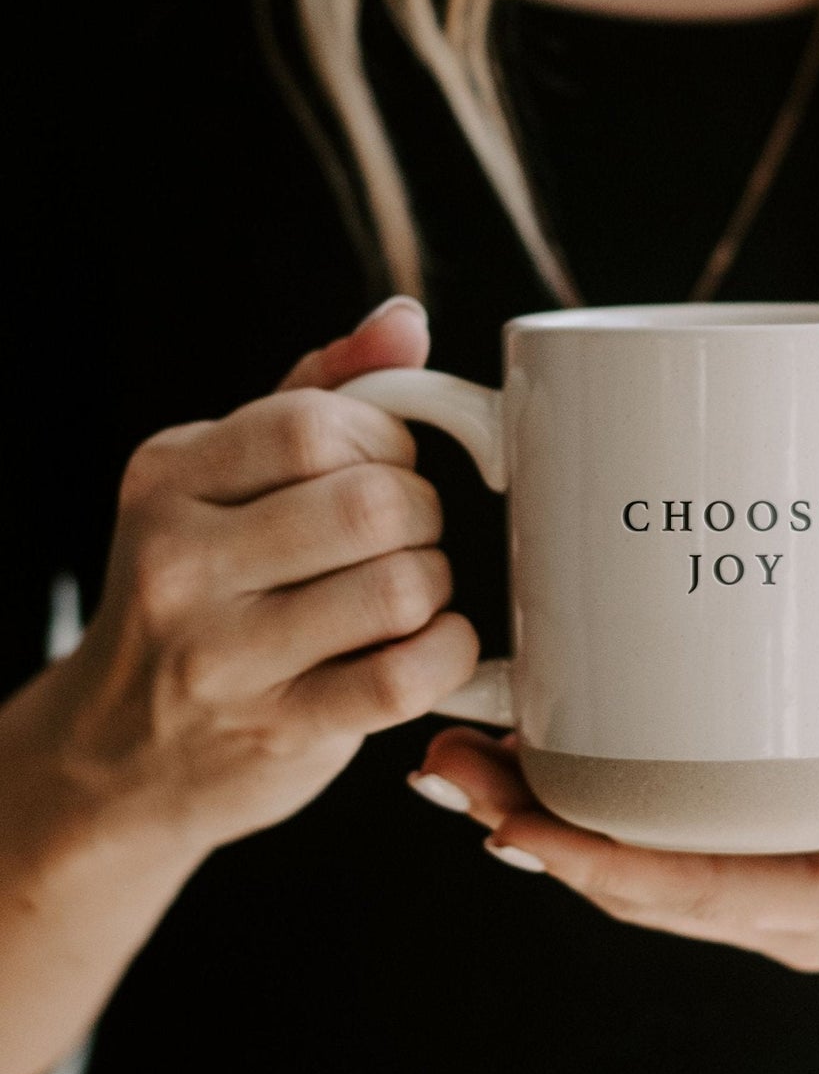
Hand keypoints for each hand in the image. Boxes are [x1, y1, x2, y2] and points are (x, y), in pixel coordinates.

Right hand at [39, 297, 480, 859]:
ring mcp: (224, 656)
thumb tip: (404, 321)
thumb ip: (316, 392)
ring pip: (399, 587)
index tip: (387, 466)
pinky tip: (432, 646)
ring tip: (411, 594)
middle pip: (372, 504)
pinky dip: (449, 654)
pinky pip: (406, 678)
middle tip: (409, 535)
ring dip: (436, 586)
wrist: (114, 752)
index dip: (386, 441)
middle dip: (422, 515)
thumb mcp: (223, 482)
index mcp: (170, 477)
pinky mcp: (278, 732)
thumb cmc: (198, 595)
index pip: (318, 424)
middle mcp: (180, 561)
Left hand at [407, 716, 818, 973]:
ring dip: (554, 823)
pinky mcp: (784, 856)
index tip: (506, 820)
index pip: (689, 893)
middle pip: (639, 885)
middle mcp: (790, 912)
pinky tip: (566, 763)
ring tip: (471, 761)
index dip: (593, 862)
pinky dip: (608, 812)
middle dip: (538, 832)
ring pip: (644, 870)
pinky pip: (676, 847)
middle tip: (447, 767)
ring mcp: (781, 891)